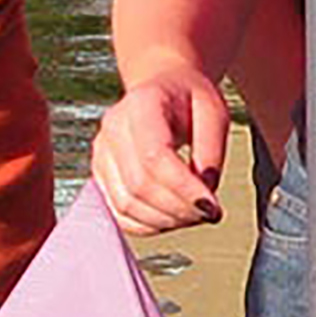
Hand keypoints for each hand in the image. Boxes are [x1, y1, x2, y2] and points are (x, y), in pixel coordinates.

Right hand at [90, 68, 229, 233]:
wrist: (163, 91)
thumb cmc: (190, 102)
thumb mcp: (214, 113)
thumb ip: (212, 152)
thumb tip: (203, 194)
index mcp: (141, 104)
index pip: (155, 157)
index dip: (184, 189)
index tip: (212, 208)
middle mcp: (113, 127)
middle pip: (139, 185)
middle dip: (178, 209)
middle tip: (209, 214)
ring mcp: (101, 152)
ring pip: (126, 204)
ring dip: (165, 220)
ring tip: (194, 215)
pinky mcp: (101, 175)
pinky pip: (118, 213)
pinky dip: (148, 225)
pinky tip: (173, 218)